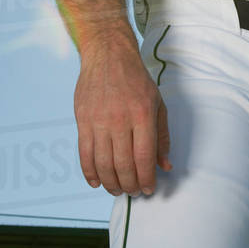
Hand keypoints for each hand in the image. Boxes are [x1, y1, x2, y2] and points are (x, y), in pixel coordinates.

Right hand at [74, 42, 171, 195]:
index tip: (148, 189)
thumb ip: (162, 136)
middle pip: (123, 164)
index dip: (146, 178)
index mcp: (143, 115)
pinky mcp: (83, 120)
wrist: (108, 56)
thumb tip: (165, 165)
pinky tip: (96, 182)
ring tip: (117, 190)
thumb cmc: (137, 81)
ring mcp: (99, 121)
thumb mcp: (158, 104)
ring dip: (111, 183)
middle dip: (129, 185)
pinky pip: (85, 154)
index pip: (144, 157)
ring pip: (103, 163)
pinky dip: (90, 172)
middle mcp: (120, 120)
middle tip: (133, 192)